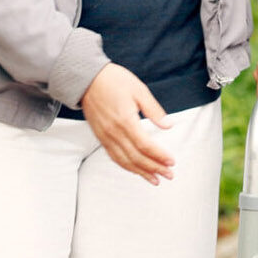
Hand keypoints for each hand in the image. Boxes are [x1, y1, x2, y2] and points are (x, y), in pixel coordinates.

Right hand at [81, 63, 175, 184]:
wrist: (86, 78)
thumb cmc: (113, 80)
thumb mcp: (138, 89)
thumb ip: (153, 110)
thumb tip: (168, 125)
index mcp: (125, 120)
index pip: (145, 145)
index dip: (159, 156)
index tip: (172, 161)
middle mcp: (113, 132)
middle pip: (136, 157)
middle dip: (154, 168)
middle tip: (169, 174)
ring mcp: (105, 136)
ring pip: (124, 161)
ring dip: (141, 172)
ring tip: (155, 179)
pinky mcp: (100, 136)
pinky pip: (114, 156)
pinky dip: (126, 166)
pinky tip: (136, 170)